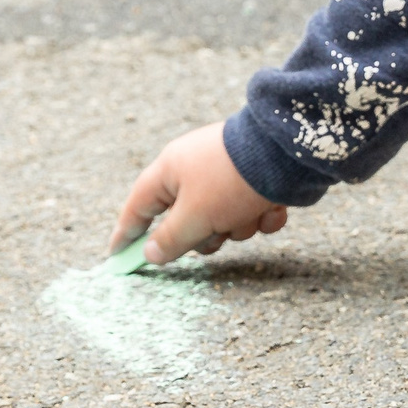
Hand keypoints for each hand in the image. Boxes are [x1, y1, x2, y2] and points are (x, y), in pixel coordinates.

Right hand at [111, 122, 286, 263]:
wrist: (290, 152)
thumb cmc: (231, 181)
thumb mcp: (195, 216)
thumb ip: (170, 239)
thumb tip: (150, 253)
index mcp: (171, 170)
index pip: (139, 206)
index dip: (127, 232)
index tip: (117, 255)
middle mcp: (197, 170)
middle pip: (187, 221)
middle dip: (206, 234)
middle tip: (216, 231)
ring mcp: (229, 174)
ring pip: (224, 221)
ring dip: (239, 225)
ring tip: (251, 211)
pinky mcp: (258, 179)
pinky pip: (251, 211)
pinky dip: (262, 215)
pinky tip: (272, 208)